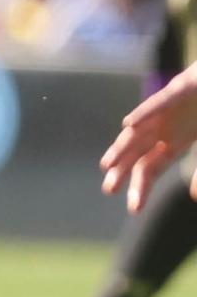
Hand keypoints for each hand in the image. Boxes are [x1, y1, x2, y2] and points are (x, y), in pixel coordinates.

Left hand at [101, 63, 196, 211]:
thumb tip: (193, 197)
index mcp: (175, 141)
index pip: (151, 167)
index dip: (141, 185)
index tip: (134, 209)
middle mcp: (165, 127)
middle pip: (138, 151)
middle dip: (123, 169)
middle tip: (109, 189)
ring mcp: (170, 108)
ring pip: (141, 128)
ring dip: (123, 145)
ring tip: (108, 163)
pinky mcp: (182, 88)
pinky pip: (160, 102)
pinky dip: (145, 113)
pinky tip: (129, 124)